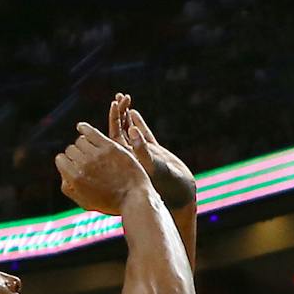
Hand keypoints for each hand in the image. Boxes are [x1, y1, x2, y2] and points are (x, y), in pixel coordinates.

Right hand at [55, 121, 150, 214]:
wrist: (135, 199)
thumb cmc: (112, 203)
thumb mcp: (85, 202)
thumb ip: (70, 189)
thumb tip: (63, 175)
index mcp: (74, 178)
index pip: (61, 160)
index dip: (68, 162)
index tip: (75, 164)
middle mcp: (83, 164)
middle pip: (71, 149)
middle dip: (77, 153)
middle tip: (86, 158)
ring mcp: (96, 154)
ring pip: (81, 140)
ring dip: (84, 143)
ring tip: (91, 149)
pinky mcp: (109, 147)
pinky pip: (90, 132)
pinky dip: (84, 128)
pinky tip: (82, 127)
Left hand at [109, 93, 195, 213]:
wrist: (181, 195)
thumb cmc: (166, 185)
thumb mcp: (152, 167)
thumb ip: (141, 149)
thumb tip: (131, 130)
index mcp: (125, 160)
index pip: (113, 136)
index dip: (113, 119)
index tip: (114, 104)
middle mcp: (131, 156)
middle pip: (119, 130)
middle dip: (119, 113)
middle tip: (119, 97)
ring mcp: (142, 153)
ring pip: (130, 130)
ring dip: (126, 115)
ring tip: (123, 98)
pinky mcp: (154, 153)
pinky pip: (143, 135)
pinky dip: (138, 123)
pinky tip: (133, 112)